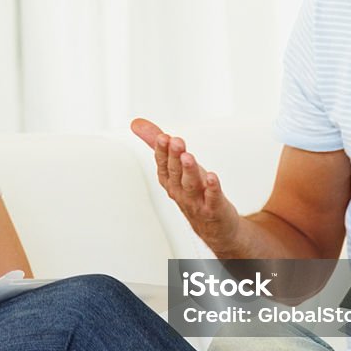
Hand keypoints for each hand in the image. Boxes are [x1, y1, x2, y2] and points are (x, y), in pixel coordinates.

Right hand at [130, 117, 241, 254]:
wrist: (213, 226)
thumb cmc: (194, 191)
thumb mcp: (174, 165)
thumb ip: (156, 143)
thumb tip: (137, 124)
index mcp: (169, 179)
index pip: (163, 164)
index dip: (162, 151)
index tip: (162, 137)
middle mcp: (180, 190)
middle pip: (175, 172)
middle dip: (174, 156)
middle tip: (175, 141)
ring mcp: (196, 201)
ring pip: (190, 185)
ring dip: (189, 170)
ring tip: (188, 157)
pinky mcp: (214, 208)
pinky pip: (212, 198)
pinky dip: (212, 188)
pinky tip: (212, 177)